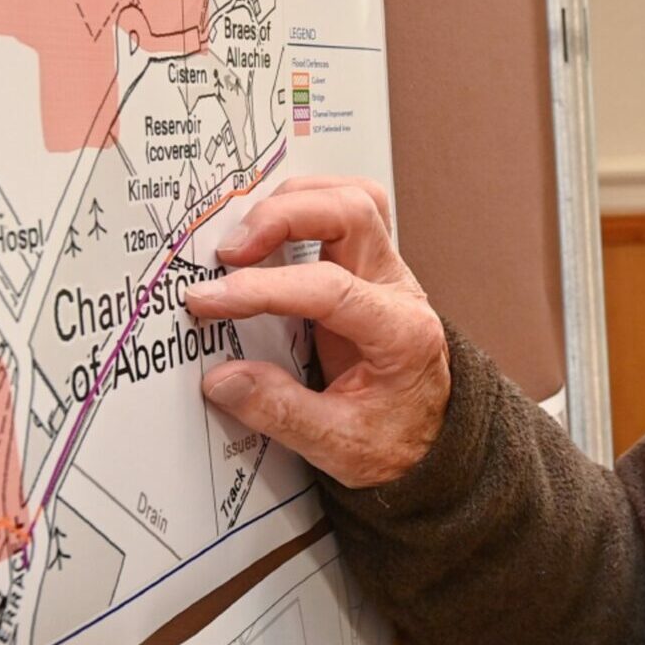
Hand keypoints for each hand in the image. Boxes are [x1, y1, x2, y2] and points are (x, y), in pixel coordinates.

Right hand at [184, 176, 448, 487]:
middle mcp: (400, 290)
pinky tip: (272, 227)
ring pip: (353, 197)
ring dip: (295, 202)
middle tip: (227, 253)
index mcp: (401, 333)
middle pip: (352, 212)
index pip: (329, 288)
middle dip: (282, 218)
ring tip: (244, 237)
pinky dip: (307, 206)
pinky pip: (346, 211)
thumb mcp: (340, 447)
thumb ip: (280, 411)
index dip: (263, 289)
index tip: (211, 300)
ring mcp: (388, 273)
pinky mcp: (369, 269)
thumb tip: (222, 378)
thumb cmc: (397, 441)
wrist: (434, 438)